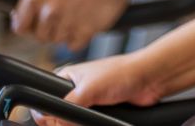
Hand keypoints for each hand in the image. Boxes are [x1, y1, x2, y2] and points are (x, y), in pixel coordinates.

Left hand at [12, 0, 130, 49]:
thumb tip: (21, 3)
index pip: (20, 27)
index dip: (27, 26)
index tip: (35, 24)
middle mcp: (49, 12)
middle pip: (40, 37)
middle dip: (49, 30)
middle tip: (61, 18)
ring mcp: (66, 23)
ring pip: (57, 41)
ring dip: (65, 33)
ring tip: (75, 18)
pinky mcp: (84, 32)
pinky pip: (73, 45)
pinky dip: (78, 38)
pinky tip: (83, 24)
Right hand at [32, 54, 163, 125]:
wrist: (149, 79)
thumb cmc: (122, 73)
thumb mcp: (89, 89)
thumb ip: (68, 105)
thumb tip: (54, 121)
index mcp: (67, 78)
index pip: (46, 100)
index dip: (47, 115)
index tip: (54, 122)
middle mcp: (75, 91)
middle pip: (58, 115)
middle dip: (63, 122)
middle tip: (71, 123)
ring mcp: (88, 102)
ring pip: (72, 122)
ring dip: (77, 124)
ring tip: (85, 121)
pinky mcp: (100, 112)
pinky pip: (88, 124)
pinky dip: (88, 125)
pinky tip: (93, 123)